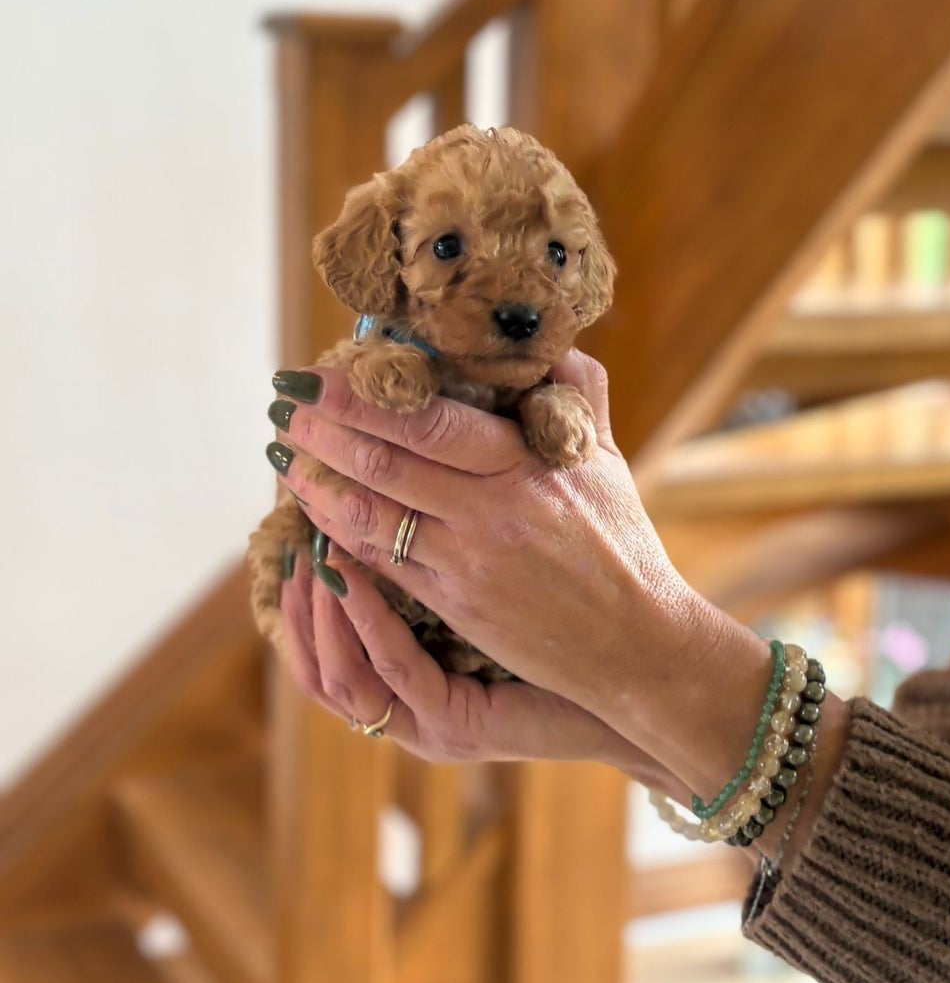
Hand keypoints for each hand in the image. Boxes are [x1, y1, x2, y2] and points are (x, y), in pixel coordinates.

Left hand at [268, 350, 770, 796]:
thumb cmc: (622, 546)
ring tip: (283, 452)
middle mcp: (491, 510)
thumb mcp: (605, 460)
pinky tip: (313, 510)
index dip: (363, 393)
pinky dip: (338, 532)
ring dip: (316, 478)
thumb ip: (577, 395)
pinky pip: (380, 561)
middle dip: (322, 426)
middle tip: (282, 401)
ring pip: (368, 512)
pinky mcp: (454, 603)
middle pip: (384, 458)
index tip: (322, 371)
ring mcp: (467, 561)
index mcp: (526, 463)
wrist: (635, 643)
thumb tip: (551, 340)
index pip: (428, 416)